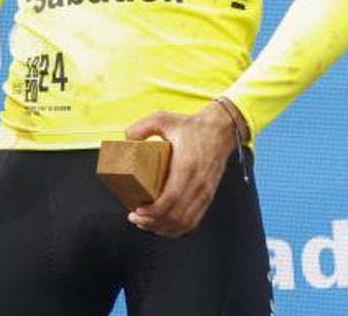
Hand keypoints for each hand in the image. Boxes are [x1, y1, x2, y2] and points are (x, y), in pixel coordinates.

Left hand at [123, 101, 238, 236]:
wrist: (221, 130)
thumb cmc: (191, 126)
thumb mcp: (163, 118)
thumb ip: (142, 126)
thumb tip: (126, 140)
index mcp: (186, 167)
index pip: (170, 199)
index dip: (153, 211)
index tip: (136, 211)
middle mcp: (198, 184)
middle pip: (176, 215)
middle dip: (152, 222)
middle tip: (134, 218)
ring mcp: (205, 193)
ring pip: (185, 222)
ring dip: (163, 227)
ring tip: (145, 223)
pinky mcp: (208, 197)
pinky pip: (194, 220)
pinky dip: (178, 229)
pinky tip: (163, 226)